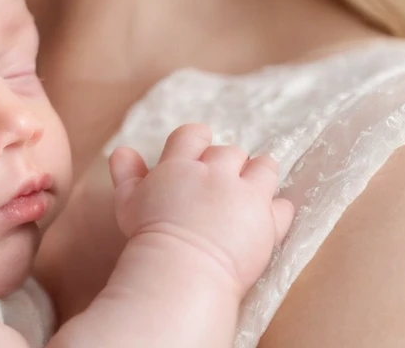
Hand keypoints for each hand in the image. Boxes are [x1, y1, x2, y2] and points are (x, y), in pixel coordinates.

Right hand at [108, 124, 293, 295]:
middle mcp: (215, 172)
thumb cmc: (149, 238)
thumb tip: (121, 150)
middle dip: (228, 164)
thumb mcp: (128, 203)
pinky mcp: (267, 221)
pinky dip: (278, 210)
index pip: (194, 134)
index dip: (198, 141)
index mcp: (181, 164)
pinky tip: (268, 218)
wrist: (182, 271)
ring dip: (259, 174)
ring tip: (253, 188)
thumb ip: (127, 173)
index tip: (199, 155)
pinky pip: (283, 206)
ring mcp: (244, 195)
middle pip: (230, 151)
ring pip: (264, 167)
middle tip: (222, 184)